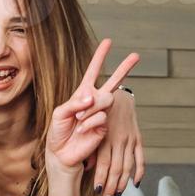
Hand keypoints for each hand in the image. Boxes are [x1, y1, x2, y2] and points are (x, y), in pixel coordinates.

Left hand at [46, 39, 139, 176]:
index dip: (100, 57)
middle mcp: (93, 101)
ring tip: (79, 119)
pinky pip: (101, 117)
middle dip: (124, 68)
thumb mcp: (60, 113)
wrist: (62, 153)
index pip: (92, 72)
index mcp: (82, 93)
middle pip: (112, 81)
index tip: (108, 42)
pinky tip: (81, 129)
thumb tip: (91, 97)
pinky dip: (89, 121)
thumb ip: (75, 103)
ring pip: (105, 100)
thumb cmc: (58, 132)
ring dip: (90, 108)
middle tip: (136, 55)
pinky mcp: (104, 126)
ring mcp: (100, 113)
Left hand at [92, 86, 144, 195]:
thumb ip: (89, 144)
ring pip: (128, 166)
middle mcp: (118, 140)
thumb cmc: (98, 112)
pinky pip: (141, 158)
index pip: (103, 164)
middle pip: (116, 169)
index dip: (101, 179)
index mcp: (104, 137)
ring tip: (118, 195)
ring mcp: (130, 140)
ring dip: (123, 183)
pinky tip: (136, 184)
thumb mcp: (89, 123)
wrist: (118, 95)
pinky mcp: (138, 138)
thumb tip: (88, 166)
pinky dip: (139, 172)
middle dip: (111, 186)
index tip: (97, 192)